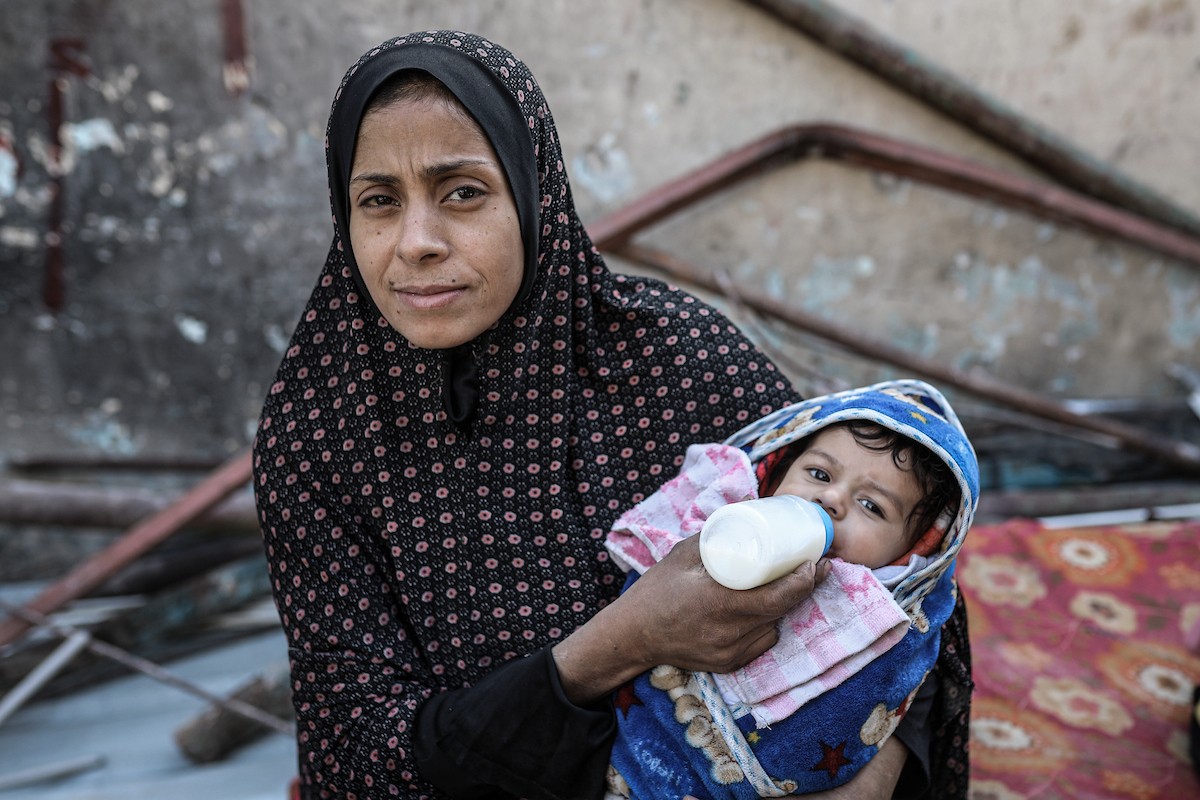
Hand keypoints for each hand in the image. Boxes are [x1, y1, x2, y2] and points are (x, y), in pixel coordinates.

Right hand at [621, 535, 828, 672]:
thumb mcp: (684, 555)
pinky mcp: (729, 664)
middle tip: (816, 566)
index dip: (804, 581)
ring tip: (787, 584)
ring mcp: (731, 652)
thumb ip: (716, 532)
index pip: (778, 596)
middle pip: (783, 611)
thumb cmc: (656, 590)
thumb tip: (747, 503)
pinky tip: (761, 609)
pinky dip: (766, 624)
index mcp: (720, 603)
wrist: (632, 635)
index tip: (815, 562)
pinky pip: (761, 642)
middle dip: (805, 588)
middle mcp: (729, 633)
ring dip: (784, 606)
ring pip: (774, 627)